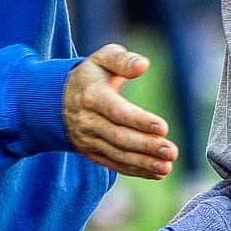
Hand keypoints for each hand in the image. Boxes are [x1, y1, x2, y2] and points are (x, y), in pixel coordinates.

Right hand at [62, 43, 177, 179]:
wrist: (59, 99)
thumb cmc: (91, 76)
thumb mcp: (103, 58)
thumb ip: (122, 60)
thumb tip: (142, 64)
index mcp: (92, 95)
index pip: (117, 111)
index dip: (139, 121)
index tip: (163, 127)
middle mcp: (88, 120)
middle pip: (119, 137)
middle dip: (146, 146)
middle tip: (171, 151)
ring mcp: (88, 139)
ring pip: (118, 154)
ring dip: (144, 162)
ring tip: (167, 166)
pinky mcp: (92, 152)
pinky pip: (114, 164)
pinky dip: (136, 170)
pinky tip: (156, 172)